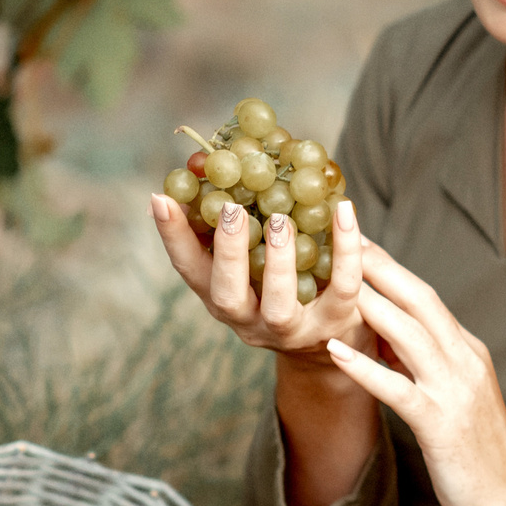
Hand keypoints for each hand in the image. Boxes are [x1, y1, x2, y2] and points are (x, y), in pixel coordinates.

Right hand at [150, 192, 371, 360]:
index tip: (161, 198)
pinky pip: (342, 288)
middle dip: (227, 252)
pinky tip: (344, 211)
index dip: (173, 236)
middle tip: (231, 210)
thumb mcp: (253, 255)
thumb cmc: (285, 282)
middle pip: (227, 295)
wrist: (333, 340)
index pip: (189, 268)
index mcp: (222, 296)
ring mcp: (291, 329)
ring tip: (281, 220)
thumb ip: (234, 220)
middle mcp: (249, 320)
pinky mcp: (334, 324)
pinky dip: (345, 249)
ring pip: (279, 305)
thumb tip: (201, 164)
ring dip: (277, 261)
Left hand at [325, 243, 505, 505]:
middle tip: (341, 237)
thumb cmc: (476, 453)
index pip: (426, 297)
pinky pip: (399, 389)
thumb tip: (383, 335)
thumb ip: (425, 363)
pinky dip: (366, 367)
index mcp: (468, 351)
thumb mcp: (452, 395)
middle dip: (381, 267)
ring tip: (334, 278)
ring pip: (411, 334)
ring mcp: (455, 391)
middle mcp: (465, 361)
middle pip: (421, 301)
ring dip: (372, 303)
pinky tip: (335, 351)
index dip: (391, 267)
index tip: (357, 241)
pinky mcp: (441, 426)